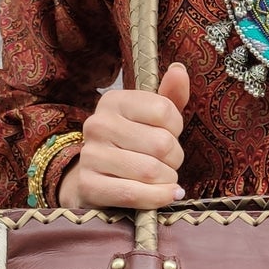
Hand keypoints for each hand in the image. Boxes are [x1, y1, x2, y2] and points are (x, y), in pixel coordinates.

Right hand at [58, 63, 189, 210]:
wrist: (96, 179)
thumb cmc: (132, 145)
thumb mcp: (152, 118)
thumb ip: (170, 95)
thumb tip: (179, 70)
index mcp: (114, 101)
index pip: (165, 110)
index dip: (176, 129)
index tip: (169, 135)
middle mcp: (98, 124)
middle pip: (162, 144)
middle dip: (175, 159)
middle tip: (168, 163)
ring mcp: (90, 155)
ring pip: (150, 171)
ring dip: (168, 180)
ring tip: (163, 179)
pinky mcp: (88, 186)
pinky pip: (133, 194)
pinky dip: (157, 198)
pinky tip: (167, 195)